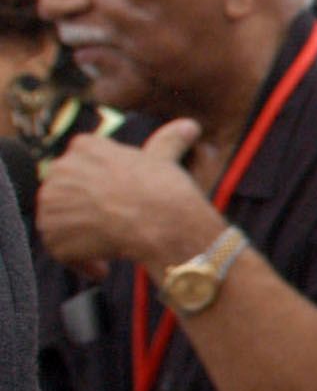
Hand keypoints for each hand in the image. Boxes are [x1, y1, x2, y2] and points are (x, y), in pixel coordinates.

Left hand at [35, 122, 222, 275]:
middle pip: (68, 194)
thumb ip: (169, 140)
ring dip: (83, 237)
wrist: (161, 224)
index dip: (101, 187)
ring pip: (62, 222)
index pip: (83, 166)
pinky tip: (105, 265)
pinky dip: (81, 261)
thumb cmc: (165, 190)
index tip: (120, 201)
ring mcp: (52, 204)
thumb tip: (190, 125)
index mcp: (84, 146)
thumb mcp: (166, 159)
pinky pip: (62, 251)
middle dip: (87, 212)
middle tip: (116, 227)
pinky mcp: (52, 235)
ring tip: (112, 247)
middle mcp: (60, 169)